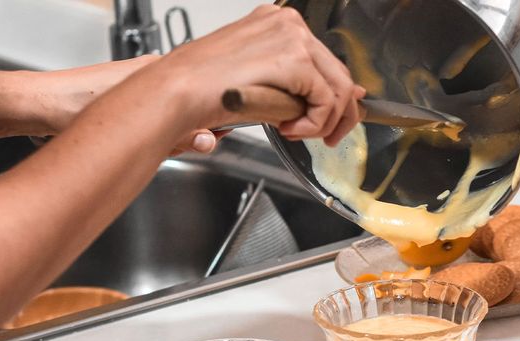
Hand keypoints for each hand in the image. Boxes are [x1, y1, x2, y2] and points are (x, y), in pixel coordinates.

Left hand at [0, 56, 225, 153]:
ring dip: (169, 133)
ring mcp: (135, 87)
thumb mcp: (134, 127)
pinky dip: (152, 133)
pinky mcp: (122, 101)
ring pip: (170, 115)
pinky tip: (140, 142)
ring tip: (157, 144)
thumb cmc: (70, 105)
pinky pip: (152, 118)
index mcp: (157, 69)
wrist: (34, 106)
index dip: (215, 114)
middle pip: (189, 106)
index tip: (220, 131)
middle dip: (190, 129)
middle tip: (184, 145)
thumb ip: (178, 135)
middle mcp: (149, 74)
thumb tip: (208, 140)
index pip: (204, 90)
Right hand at [150, 5, 364, 145]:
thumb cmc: (205, 89)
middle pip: (339, 74)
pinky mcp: (294, 59)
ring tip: (297, 132)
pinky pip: (325, 100)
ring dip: (323, 121)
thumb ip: (299, 85)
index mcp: (278, 23)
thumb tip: (342, 98)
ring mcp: (293, 37)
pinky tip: (289, 128)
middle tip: (324, 137)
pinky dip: (313, 123)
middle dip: (337, 114)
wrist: (177, 91)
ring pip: (339, 89)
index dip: (334, 98)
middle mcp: (289, 24)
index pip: (326, 62)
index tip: (329, 120)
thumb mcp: (262, 82)